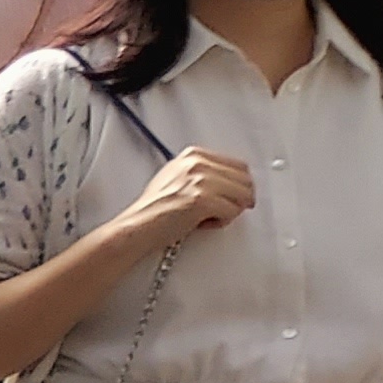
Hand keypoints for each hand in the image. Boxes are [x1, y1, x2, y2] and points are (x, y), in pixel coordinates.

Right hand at [120, 147, 254, 248]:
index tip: (233, 198)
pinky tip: (201, 224)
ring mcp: (200, 179)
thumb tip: (231, 182)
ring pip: (244, 196)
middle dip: (237, 199)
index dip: (239, 186)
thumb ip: (204, 174)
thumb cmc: (154, 210)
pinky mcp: (202, 199)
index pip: (240, 166)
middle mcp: (197, 163)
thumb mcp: (177, 179)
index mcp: (193, 155)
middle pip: (246, 180)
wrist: (136, 228)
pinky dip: (221, 223)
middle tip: (218, 211)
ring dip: (229, 211)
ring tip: (206, 217)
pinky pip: (233, 212)